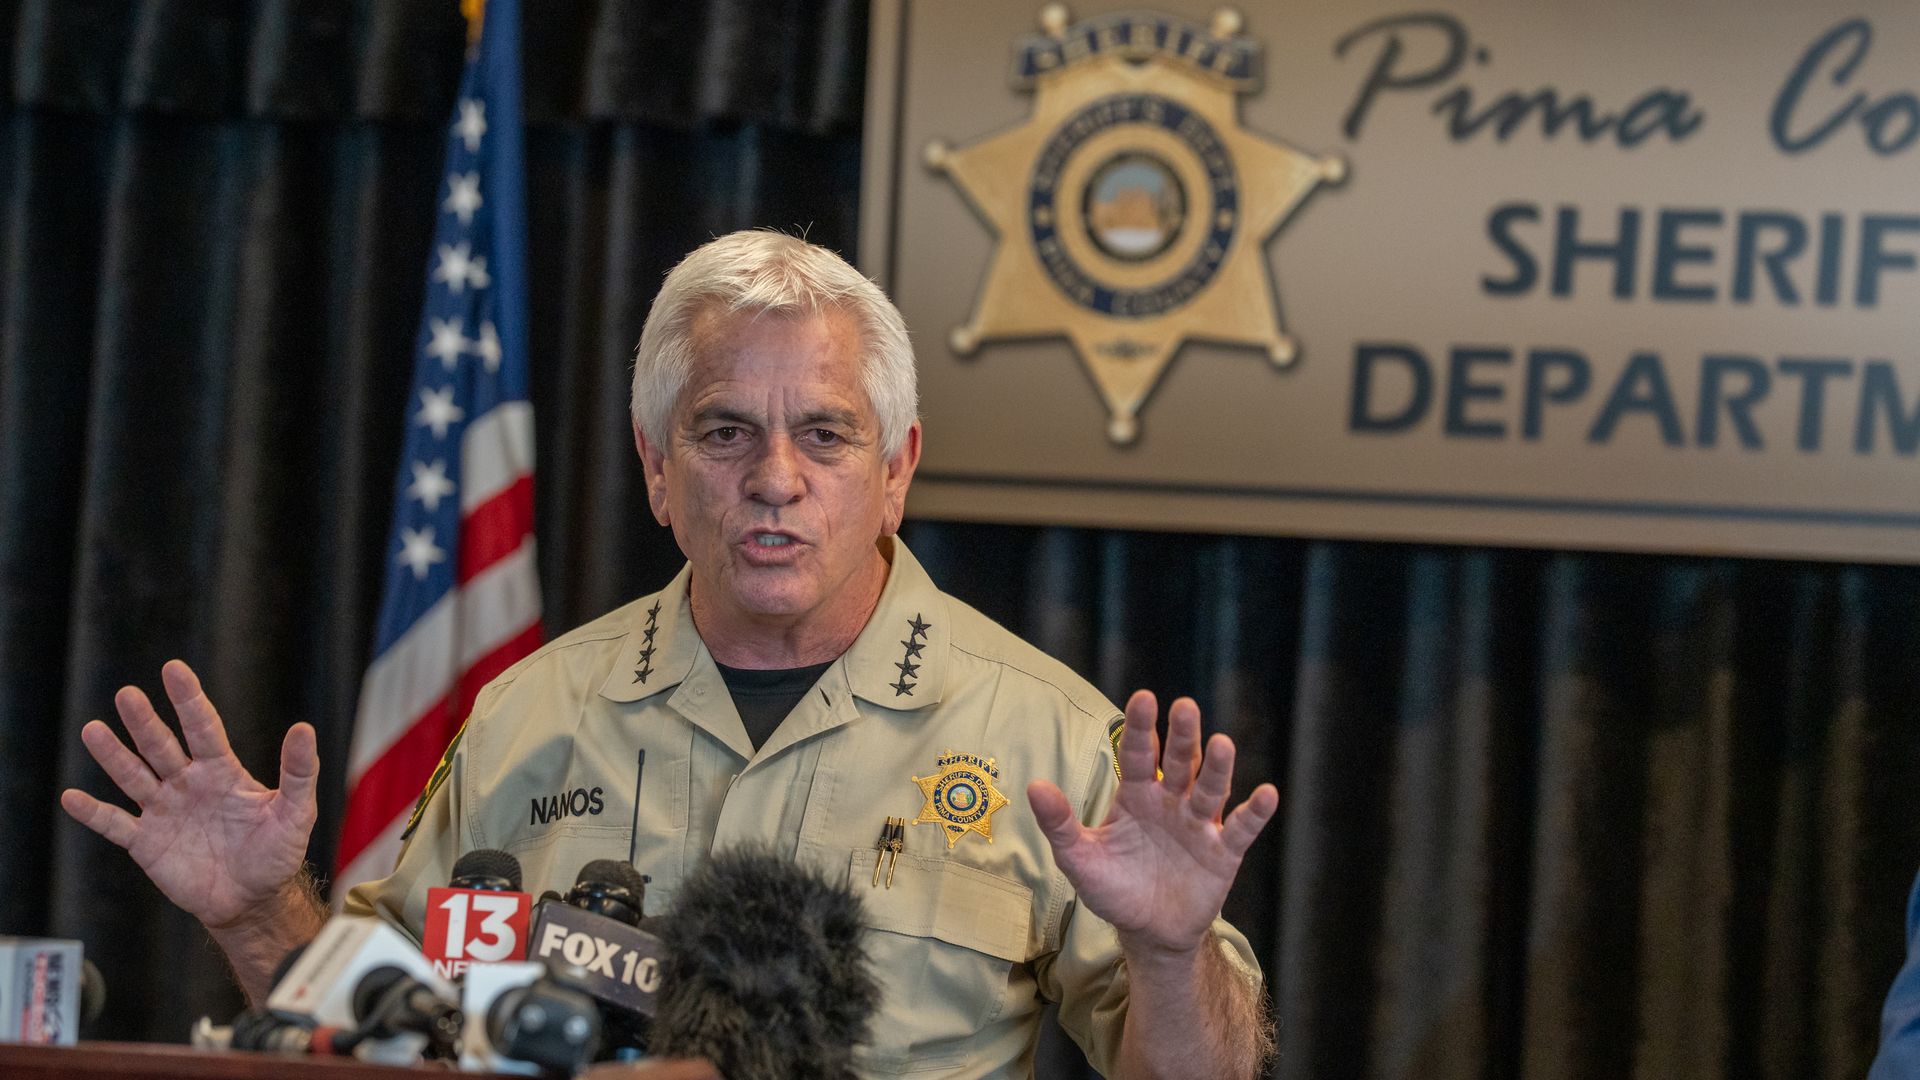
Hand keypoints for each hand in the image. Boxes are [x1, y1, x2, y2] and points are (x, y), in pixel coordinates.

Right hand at [60, 660, 318, 929]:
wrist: (252, 900)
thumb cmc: (277, 854)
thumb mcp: (295, 812)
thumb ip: (298, 772)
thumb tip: (304, 728)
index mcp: (222, 771)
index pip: (202, 727)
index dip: (188, 699)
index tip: (173, 669)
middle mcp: (188, 784)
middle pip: (161, 746)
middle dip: (144, 721)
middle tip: (126, 694)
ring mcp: (164, 811)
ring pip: (133, 776)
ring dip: (113, 755)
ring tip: (93, 730)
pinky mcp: (146, 843)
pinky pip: (115, 824)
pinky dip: (93, 812)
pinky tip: (71, 797)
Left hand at [1028, 690, 1277, 955]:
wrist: (1148, 931)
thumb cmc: (1113, 887)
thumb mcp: (1080, 858)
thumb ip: (1059, 823)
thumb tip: (1033, 786)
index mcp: (1137, 795)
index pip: (1138, 755)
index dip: (1141, 728)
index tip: (1144, 698)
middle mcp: (1172, 801)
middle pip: (1180, 762)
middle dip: (1183, 736)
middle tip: (1185, 707)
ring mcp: (1200, 824)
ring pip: (1211, 788)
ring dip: (1218, 767)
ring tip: (1221, 743)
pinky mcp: (1224, 852)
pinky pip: (1242, 828)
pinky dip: (1255, 813)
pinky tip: (1267, 794)